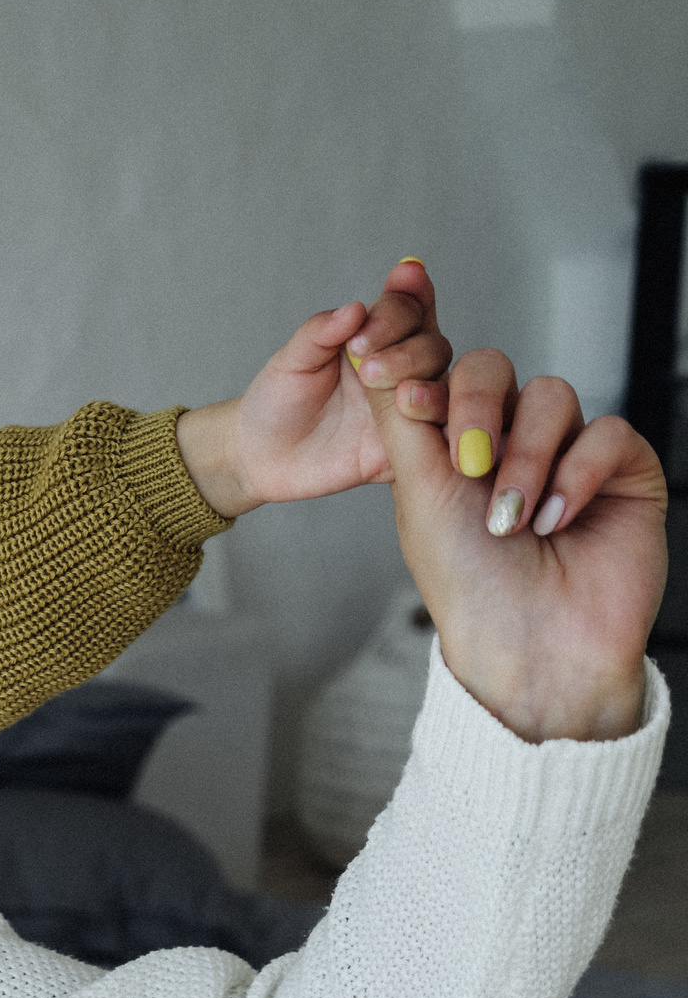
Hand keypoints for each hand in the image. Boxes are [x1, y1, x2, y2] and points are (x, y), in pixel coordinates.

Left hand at [177, 258, 453, 518]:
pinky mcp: (408, 447)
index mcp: (376, 339)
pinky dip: (436, 423)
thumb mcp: (291, 362)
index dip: (406, 297)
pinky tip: (416, 416)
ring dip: (424, 382)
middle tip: (365, 362)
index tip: (398, 283)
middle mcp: (401, 370)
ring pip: (442, 387)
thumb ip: (320, 333)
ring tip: (389, 386)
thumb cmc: (276, 401)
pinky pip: (436, 436)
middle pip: (432, 345)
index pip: (407, 309)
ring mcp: (407, 408)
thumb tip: (355, 308)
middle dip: (407, 348)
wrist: (261, 458)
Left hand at [374, 350, 665, 742]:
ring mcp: (567, 451)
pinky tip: (556, 522)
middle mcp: (509, 440)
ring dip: (525, 457)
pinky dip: (576, 476)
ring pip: (552, 395)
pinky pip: (607, 432)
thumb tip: (374, 354)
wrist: (531, 644)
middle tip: (467, 461)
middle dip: (476, 406)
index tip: (400, 389)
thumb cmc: (468, 579)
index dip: (421, 371)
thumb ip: (402, 419)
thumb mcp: (419, 491)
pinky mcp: (622, 469)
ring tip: (511, 520)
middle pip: (494, 368)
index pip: (440, 374)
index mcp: (451, 445)